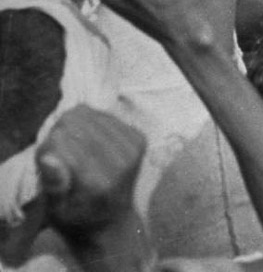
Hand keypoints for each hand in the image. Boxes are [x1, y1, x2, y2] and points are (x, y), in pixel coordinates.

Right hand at [37, 105, 144, 234]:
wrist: (113, 223)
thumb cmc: (78, 218)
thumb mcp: (57, 211)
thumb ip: (52, 184)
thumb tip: (48, 157)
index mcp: (99, 181)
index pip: (62, 141)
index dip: (47, 148)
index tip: (47, 164)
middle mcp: (120, 160)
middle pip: (75, 122)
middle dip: (59, 134)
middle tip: (59, 157)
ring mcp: (133, 146)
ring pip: (88, 114)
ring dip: (75, 127)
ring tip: (74, 150)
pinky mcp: (139, 136)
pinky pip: (103, 114)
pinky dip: (91, 124)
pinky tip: (90, 144)